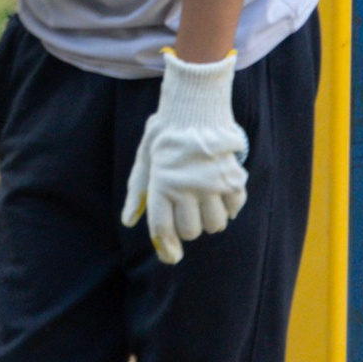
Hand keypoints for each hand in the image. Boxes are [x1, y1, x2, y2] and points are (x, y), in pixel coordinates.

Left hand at [123, 53, 248, 265]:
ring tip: (206, 202)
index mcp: (162, 185)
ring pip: (214, 224)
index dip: (167, 249)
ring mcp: (211, 184)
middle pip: (191, 231)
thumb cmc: (166, 133)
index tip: (172, 256)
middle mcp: (186, 188)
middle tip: (188, 211)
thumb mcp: (144, 159)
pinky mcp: (232, 177)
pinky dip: (229, 206)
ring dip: (210, 219)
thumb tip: (128, 221)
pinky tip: (222, 194)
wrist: (195, 105)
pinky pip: (234, 208)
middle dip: (188, 227)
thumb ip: (137, 191)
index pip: (164, 229)